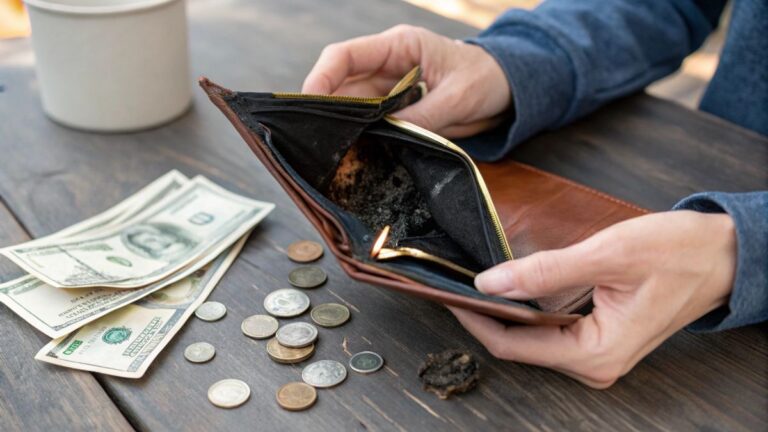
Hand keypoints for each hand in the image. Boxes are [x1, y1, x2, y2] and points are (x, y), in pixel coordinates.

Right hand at [303, 25, 510, 137]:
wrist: (504, 90)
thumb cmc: (485, 80)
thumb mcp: (458, 97)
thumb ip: (423, 115)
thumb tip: (389, 135)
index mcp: (399, 47)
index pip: (345, 56)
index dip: (320, 78)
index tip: (306, 105)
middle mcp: (386, 66)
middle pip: (340, 84)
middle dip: (323, 109)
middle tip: (311, 139)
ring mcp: (388, 89)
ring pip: (350, 107)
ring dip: (340, 127)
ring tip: (327, 151)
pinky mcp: (395, 110)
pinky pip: (368, 123)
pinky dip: (359, 137)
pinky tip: (351, 154)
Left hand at [449, 211, 736, 387]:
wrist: (723, 255)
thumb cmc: (681, 253)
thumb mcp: (608, 254)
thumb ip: (545, 269)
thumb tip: (490, 283)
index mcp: (597, 353)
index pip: (514, 344)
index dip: (474, 320)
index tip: (445, 295)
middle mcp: (595, 363)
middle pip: (519, 345)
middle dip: (482, 317)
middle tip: (448, 285)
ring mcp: (596, 353)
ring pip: (531, 338)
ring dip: (501, 313)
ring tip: (470, 285)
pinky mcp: (597, 337)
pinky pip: (548, 329)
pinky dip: (524, 310)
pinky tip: (506, 288)